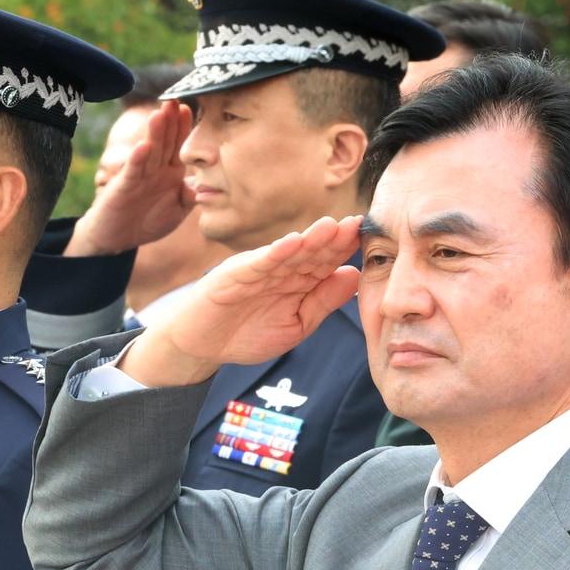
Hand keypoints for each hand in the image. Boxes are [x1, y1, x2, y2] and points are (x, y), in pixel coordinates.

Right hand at [65, 100, 194, 255]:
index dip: (183, 128)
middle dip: (169, 121)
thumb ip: (190, 197)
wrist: (117, 237)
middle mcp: (155, 169)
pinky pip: (132, 171)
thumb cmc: (147, 222)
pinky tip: (143, 146)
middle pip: (164, 141)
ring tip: (160, 114)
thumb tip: (205, 185)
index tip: (190, 109)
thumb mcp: (176, 212)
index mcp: (171, 172)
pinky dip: (137, 159)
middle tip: (175, 100)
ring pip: (149, 151)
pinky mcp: (124, 187)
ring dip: (154, 134)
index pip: (179, 146)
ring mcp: (139, 176)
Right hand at [120, 216, 361, 386]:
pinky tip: (293, 242)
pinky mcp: (235, 274)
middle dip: (333, 239)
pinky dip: (276, 252)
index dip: (345, 250)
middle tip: (357, 224)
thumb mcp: (296, 324)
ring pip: (288, 252)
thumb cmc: (246, 334)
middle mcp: (280, 270)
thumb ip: (323, 301)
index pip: (326, 263)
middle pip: (311, 252)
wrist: (202, 345)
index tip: (368, 238)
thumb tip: (354, 275)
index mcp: (297, 281)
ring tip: (331, 227)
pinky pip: (259, 262)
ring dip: (309, 239)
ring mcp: (258, 269)